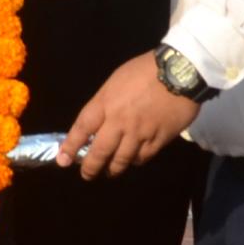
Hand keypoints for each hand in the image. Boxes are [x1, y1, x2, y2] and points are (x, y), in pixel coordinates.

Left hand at [61, 54, 195, 179]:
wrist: (181, 71)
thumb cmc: (145, 70)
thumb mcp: (116, 79)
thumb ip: (105, 101)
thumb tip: (98, 121)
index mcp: (106, 103)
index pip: (82, 129)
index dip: (70, 146)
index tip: (63, 160)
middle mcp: (119, 122)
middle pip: (100, 151)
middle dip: (90, 167)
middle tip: (86, 174)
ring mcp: (140, 133)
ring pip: (121, 159)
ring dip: (112, 169)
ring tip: (109, 172)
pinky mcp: (159, 140)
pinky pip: (143, 157)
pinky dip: (135, 161)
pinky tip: (133, 161)